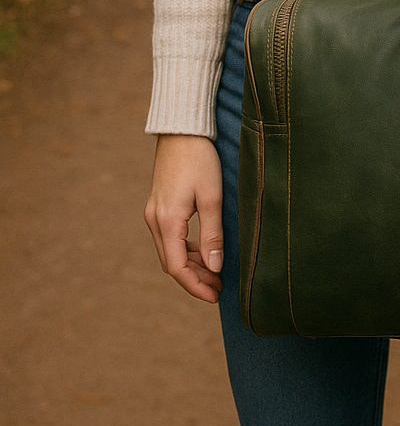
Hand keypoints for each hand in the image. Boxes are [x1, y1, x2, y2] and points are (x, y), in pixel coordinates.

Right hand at [144, 134, 223, 303]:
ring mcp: (154, 213)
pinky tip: (204, 252)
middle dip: (194, 279)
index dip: (195, 286)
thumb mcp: (211, 197)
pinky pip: (170, 238)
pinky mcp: (159, 206)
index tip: (215, 295)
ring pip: (170, 251)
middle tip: (219, 288)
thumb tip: (214, 267)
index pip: (177, 268)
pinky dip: (186, 249)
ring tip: (215, 274)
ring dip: (191, 265)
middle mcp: (154, 221)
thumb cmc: (199, 160)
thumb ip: (212, 234)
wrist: (182, 131)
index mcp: (167, 221)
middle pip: (172, 263)